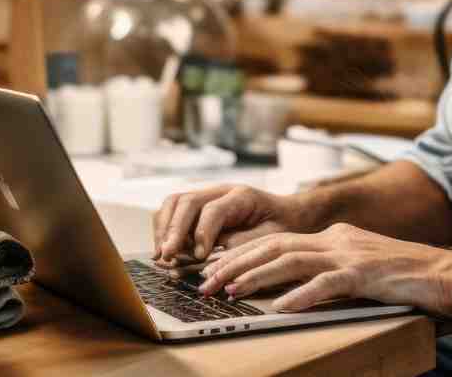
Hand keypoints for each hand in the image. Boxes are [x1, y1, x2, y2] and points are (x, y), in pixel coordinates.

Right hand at [152, 185, 316, 263]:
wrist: (289, 214)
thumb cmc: (282, 227)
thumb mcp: (270, 239)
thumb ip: (241, 246)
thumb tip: (208, 259)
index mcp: (242, 196)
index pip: (212, 210)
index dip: (201, 234)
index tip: (198, 257)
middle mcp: (221, 191)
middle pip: (186, 202)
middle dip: (173, 230)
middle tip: (167, 256)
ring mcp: (208, 196)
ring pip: (174, 203)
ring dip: (164, 229)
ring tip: (162, 255)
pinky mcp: (200, 207)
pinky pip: (174, 211)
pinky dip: (165, 229)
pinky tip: (166, 250)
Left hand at [196, 223, 451, 314]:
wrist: (448, 274)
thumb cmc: (407, 277)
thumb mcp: (361, 267)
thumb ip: (331, 271)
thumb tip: (294, 288)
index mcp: (334, 237)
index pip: (278, 240)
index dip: (243, 253)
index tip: (215, 267)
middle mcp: (337, 239)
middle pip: (275, 245)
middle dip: (236, 262)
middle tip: (206, 280)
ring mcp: (351, 254)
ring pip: (291, 260)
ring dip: (255, 277)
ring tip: (228, 291)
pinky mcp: (366, 274)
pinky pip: (326, 284)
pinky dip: (300, 295)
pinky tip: (280, 308)